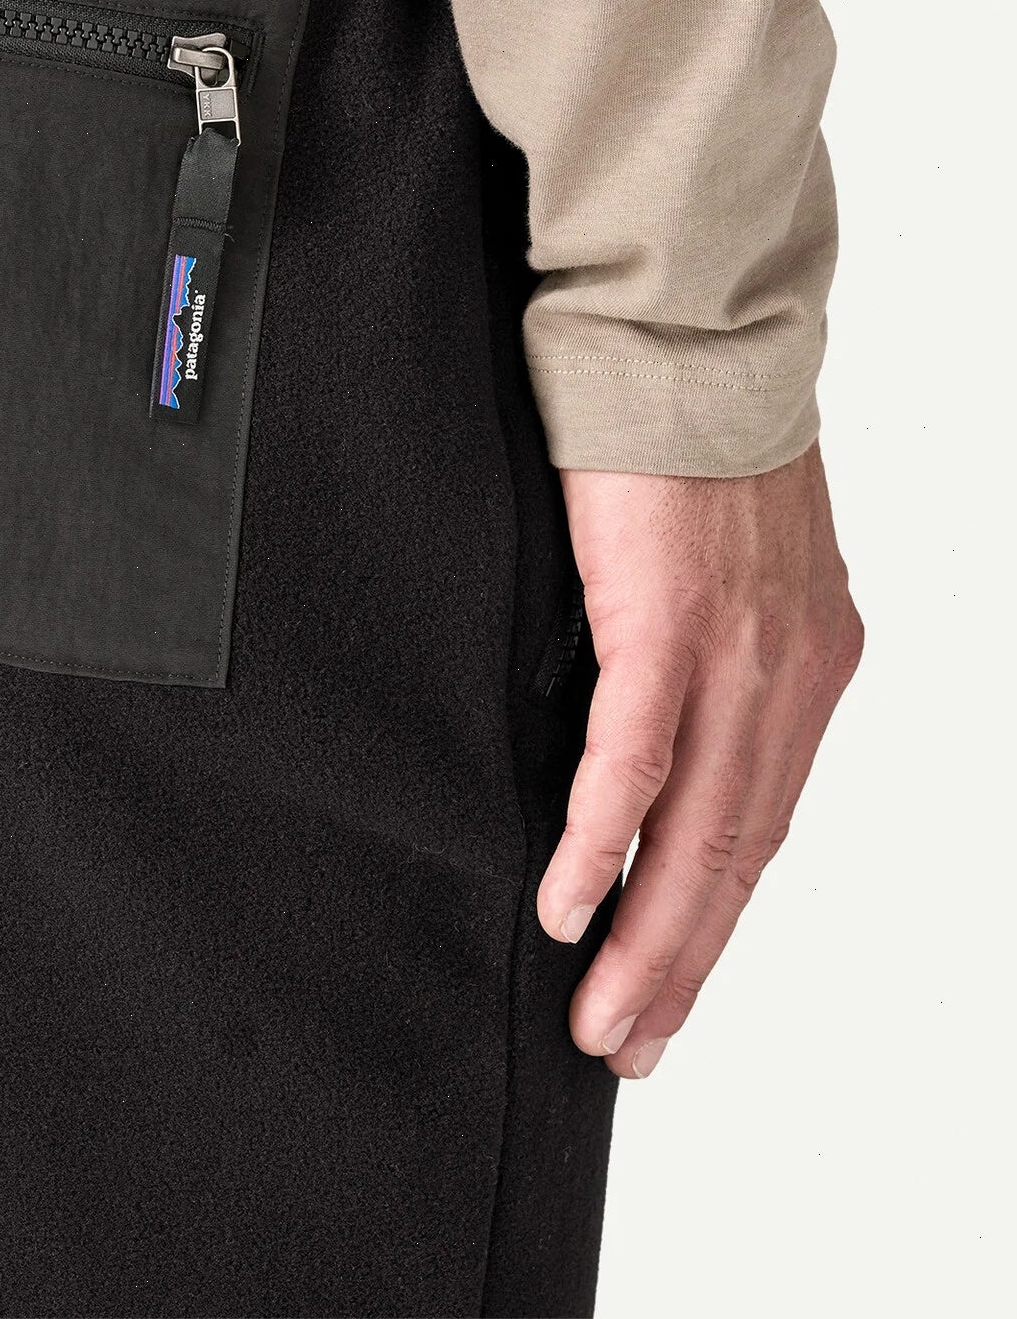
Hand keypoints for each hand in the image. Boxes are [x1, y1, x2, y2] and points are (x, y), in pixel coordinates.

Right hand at [538, 443, 862, 1078]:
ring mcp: (737, 651)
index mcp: (810, 660)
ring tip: (606, 1018)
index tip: (670, 985)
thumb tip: (639, 712)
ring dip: (648, 939)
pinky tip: (568, 903)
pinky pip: (633, 761)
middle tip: (632, 1046)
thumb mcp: (719, 561)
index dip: (715, 918)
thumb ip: (699, 645)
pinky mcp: (668, 620)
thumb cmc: (687, 431)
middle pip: (741, 855)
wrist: (689, 332)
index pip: (763, 821)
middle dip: (684, 965)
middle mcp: (793, 672)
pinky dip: (600, 842)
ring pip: (699, 832)